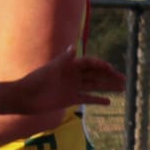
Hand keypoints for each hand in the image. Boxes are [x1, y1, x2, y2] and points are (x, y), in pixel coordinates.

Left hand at [0, 46, 123, 115]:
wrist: (25, 97)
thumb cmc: (36, 80)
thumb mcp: (50, 69)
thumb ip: (63, 59)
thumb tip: (73, 47)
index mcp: (69, 66)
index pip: (89, 63)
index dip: (100, 65)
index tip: (110, 68)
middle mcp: (73, 76)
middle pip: (95, 74)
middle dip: (109, 76)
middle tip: (124, 78)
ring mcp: (74, 88)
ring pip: (95, 86)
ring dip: (108, 86)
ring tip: (122, 88)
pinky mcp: (72, 99)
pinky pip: (88, 99)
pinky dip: (98, 100)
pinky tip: (109, 101)